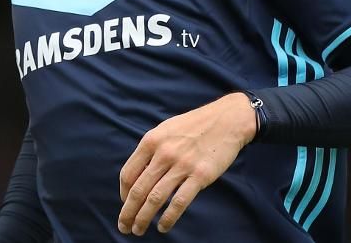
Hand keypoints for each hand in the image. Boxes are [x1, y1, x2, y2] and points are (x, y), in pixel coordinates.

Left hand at [117, 92, 256, 235]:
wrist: (227, 119)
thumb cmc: (194, 125)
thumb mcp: (166, 130)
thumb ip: (151, 150)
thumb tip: (137, 176)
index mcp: (152, 141)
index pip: (128, 174)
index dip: (123, 194)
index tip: (126, 204)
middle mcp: (164, 153)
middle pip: (138, 190)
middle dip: (128, 213)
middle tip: (124, 227)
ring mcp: (182, 165)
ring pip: (155, 199)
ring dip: (143, 219)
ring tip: (138, 230)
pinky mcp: (200, 175)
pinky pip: (179, 202)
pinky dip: (168, 218)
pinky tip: (163, 227)